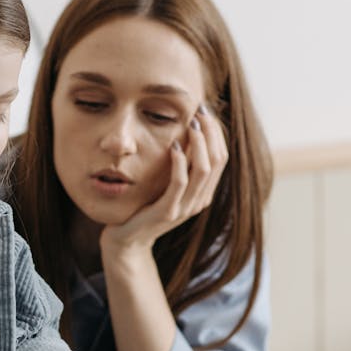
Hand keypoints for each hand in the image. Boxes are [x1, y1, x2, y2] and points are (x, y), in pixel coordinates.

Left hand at [101, 104, 227, 253]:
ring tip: (190, 123)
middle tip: (200, 110)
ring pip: (204, 170)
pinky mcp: (168, 212)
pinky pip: (180, 183)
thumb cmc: (145, 207)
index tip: (204, 111)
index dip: (216, 133)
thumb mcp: (167, 184)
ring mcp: (185, 208)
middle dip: (211, 132)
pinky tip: (173, 145)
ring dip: (199, 142)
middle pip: (218, 160)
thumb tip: (185, 133)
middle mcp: (200, 201)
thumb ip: (180, 166)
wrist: (128, 240)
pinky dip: (180, 162)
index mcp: (204, 193)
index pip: (222, 158)